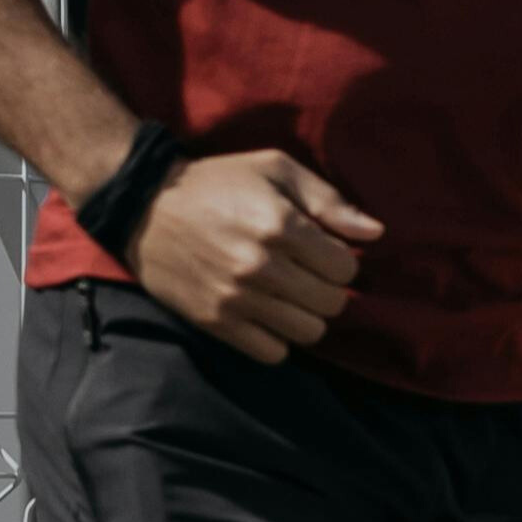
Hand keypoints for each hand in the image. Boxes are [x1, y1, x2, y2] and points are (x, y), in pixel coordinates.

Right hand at [124, 149, 383, 363]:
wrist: (145, 206)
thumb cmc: (217, 182)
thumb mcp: (274, 169)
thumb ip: (328, 200)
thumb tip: (375, 234)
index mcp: (280, 224)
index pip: (345, 268)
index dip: (341, 260)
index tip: (323, 252)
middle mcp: (261, 265)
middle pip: (332, 303)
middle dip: (328, 289)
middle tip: (307, 273)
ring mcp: (237, 298)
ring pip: (308, 332)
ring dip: (307, 315)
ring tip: (289, 294)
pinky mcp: (216, 322)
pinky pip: (273, 353)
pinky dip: (278, 338)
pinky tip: (267, 313)